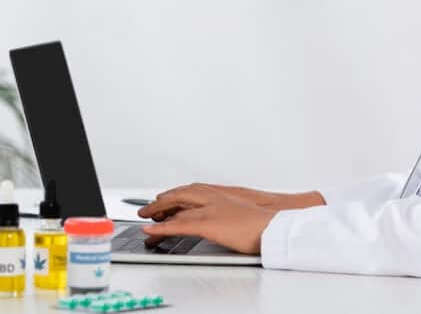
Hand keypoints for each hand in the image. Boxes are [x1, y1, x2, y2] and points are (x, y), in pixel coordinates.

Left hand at [137, 184, 277, 254]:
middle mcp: (214, 197)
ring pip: (177, 207)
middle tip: (148, 208)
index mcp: (222, 194)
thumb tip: (224, 219)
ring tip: (144, 216)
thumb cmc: (266, 222)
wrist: (277, 224)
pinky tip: (151, 230)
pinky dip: (162, 228)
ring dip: (158, 211)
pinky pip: (179, 225)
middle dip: (162, 200)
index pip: (193, 190)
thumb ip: (230, 211)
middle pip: (181, 194)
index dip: (176, 194)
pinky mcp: (209, 223)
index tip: (164, 198)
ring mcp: (210, 209)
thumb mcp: (244, 212)